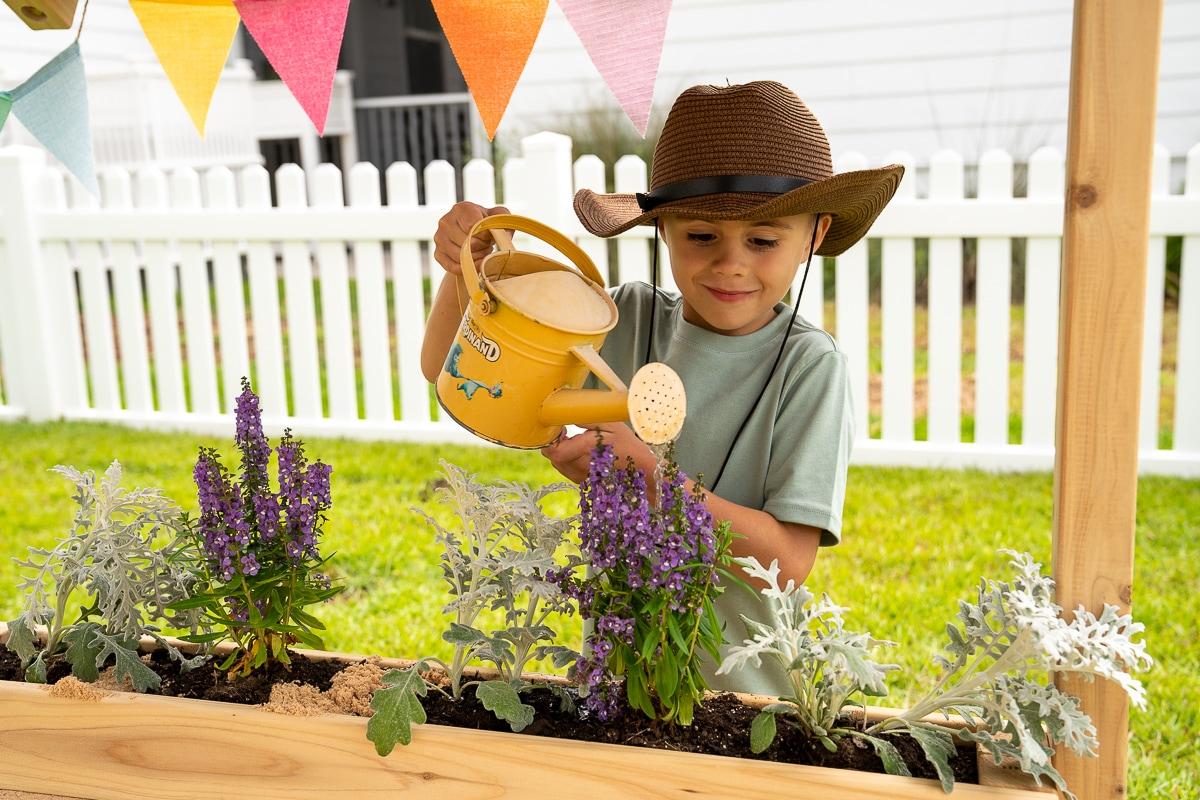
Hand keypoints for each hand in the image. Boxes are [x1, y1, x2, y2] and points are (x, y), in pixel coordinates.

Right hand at [432, 201, 510, 276]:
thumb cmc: (487, 223)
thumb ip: (504, 222)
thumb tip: (503, 237)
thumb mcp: (499, 217)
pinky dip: (467, 268)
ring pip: (461, 256)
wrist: (471, 234)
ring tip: (482, 252)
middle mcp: (446, 221)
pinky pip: (454, 267)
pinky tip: (474, 261)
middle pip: (468, 243)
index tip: (489, 236)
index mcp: (461, 209)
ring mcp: (439, 238)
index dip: (485, 235)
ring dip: (476, 258)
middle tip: (487, 246)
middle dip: (482, 248)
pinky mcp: (437, 254)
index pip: (473, 226)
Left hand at [540, 422, 657, 484]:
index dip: (551, 438)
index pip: (554, 451)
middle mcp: (580, 468)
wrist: (642, 469)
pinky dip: (569, 459)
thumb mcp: (610, 423)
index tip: (560, 427)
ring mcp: (581, 478)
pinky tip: (582, 452)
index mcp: (587, 451)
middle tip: (568, 431)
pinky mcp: (582, 482)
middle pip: (553, 456)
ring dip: (562, 450)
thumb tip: (564, 413)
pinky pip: (566, 468)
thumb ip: (585, 418)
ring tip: (578, 441)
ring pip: (558, 463)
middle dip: (556, 442)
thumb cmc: (627, 443)